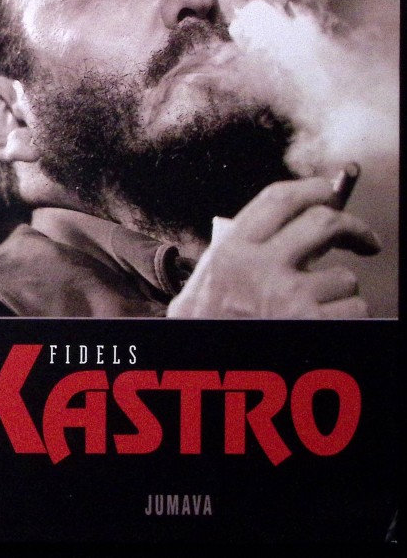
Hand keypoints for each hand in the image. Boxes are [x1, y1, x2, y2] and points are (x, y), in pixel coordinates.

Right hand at [166, 177, 380, 318]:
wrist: (207, 380)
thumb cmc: (207, 328)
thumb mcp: (205, 281)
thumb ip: (235, 251)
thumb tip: (278, 227)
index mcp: (232, 251)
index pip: (278, 199)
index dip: (311, 187)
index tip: (327, 190)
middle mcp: (261, 267)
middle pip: (323, 222)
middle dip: (354, 227)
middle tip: (363, 239)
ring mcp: (289, 297)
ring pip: (344, 277)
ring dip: (340, 292)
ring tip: (318, 308)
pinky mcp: (313, 326)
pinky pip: (354, 309)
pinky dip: (346, 317)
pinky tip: (324, 325)